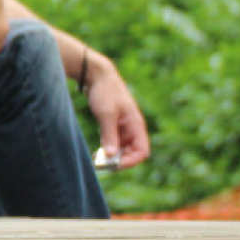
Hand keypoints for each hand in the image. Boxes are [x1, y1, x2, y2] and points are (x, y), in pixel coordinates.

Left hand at [80, 50, 150, 168]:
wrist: (97, 75)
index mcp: (136, 124)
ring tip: (98, 160)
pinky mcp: (115, 126)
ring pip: (123, 150)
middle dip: (120, 161)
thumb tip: (112, 156)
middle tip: (102, 165)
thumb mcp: (106, 114)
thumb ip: (109, 136)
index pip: (142, 151)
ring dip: (113, 157)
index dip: (131, 161)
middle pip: (133, 153)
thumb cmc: (105, 92)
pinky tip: (97, 152)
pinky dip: (108, 150)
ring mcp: (124, 127)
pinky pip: (115, 143)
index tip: (113, 164)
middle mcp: (133, 128)